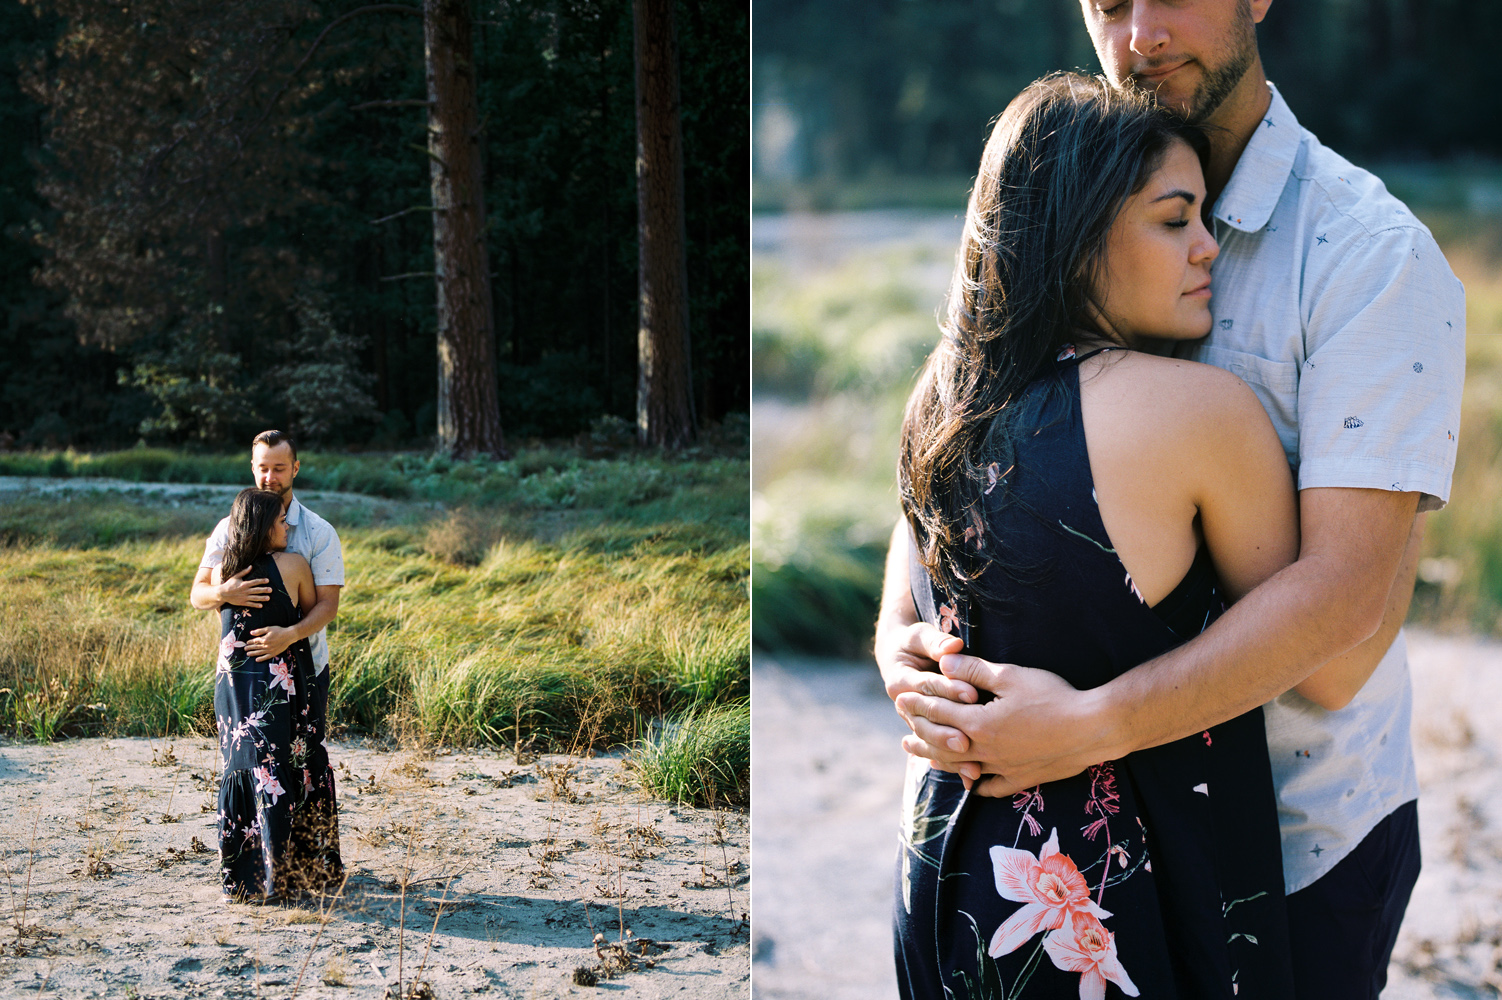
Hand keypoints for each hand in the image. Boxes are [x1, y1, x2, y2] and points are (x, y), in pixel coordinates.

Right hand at [219, 567, 271, 608]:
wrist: (222, 593)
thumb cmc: (229, 584)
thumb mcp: (236, 577)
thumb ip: (244, 572)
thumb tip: (251, 566)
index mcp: (244, 584)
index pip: (255, 582)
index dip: (261, 581)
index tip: (268, 580)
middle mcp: (245, 591)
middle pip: (256, 590)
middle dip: (264, 590)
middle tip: (271, 590)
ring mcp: (244, 597)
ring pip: (254, 598)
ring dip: (262, 598)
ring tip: (268, 598)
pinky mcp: (242, 602)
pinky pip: (250, 604)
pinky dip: (255, 605)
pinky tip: (261, 606)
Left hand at [245, 625, 295, 661]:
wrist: (289, 636)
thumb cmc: (279, 631)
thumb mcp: (269, 628)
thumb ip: (259, 631)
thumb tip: (251, 633)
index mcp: (264, 639)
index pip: (255, 641)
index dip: (250, 642)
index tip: (247, 643)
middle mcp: (266, 646)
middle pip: (256, 647)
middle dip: (250, 648)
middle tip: (245, 649)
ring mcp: (269, 650)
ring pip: (259, 652)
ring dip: (253, 653)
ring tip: (248, 654)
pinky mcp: (273, 653)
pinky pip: (266, 657)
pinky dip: (261, 659)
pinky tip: (257, 660)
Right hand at [876, 620, 980, 753]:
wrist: (902, 657)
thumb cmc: (916, 642)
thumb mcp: (921, 635)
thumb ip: (936, 642)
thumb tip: (952, 647)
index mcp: (899, 681)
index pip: (927, 687)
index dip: (949, 689)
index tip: (972, 693)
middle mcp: (903, 706)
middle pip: (925, 722)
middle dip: (947, 730)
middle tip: (968, 739)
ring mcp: (913, 722)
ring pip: (931, 742)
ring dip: (950, 754)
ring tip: (973, 765)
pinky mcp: (927, 733)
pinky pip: (938, 752)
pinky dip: (954, 764)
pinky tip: (972, 775)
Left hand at [894, 653, 1110, 797]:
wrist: (1091, 729)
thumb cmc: (1052, 696)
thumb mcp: (1010, 676)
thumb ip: (973, 670)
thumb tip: (943, 664)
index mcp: (978, 723)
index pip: (938, 713)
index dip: (918, 704)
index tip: (901, 699)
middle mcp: (985, 750)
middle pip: (942, 745)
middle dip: (920, 737)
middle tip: (903, 734)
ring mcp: (1003, 768)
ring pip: (961, 767)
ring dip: (939, 761)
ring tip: (923, 758)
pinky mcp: (1022, 779)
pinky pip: (992, 786)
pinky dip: (977, 784)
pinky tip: (970, 782)